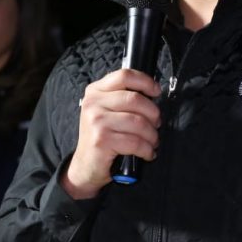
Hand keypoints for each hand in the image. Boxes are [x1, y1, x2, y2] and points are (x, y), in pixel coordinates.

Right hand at [63, 70, 162, 199]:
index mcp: (96, 91)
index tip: (156, 91)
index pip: (125, 76)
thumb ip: (123, 98)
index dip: (146, 82)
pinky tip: (146, 153)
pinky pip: (136, 142)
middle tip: (155, 124)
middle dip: (153, 114)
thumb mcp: (106, 111)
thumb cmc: (101, 137)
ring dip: (151, 135)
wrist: (85, 165)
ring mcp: (96, 121)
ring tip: (151, 141)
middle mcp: (94, 103)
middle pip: (135, 99)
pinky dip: (146, 149)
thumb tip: (152, 94)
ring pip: (139, 122)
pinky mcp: (102, 140)